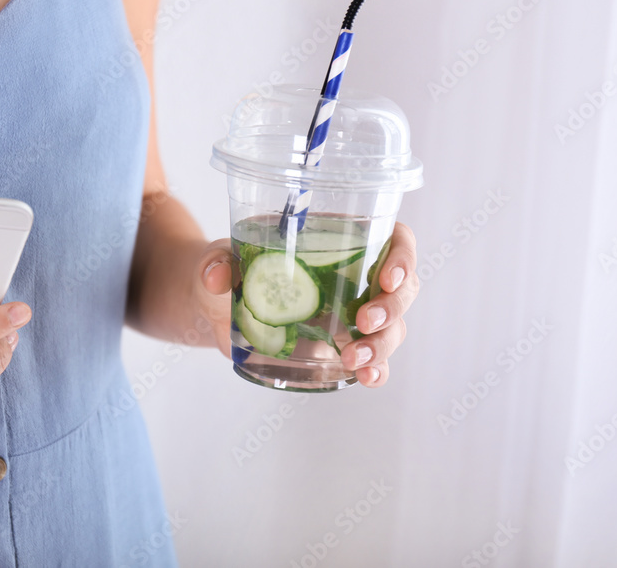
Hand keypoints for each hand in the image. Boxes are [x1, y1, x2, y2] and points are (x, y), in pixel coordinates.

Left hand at [196, 222, 419, 387]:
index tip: (387, 278)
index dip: (402, 256)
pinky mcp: (340, 346)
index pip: (394, 238)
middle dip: (392, 307)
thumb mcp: (218, 259)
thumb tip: (216, 276)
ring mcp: (352, 313)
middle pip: (402, 287)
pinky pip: (373, 358)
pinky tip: (368, 378)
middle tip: (363, 322)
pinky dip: (377, 369)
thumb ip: (216, 262)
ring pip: (393, 326)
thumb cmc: (225, 270)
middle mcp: (355, 275)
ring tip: (353, 359)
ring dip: (383, 344)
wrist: (214, 309)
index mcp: (337, 240)